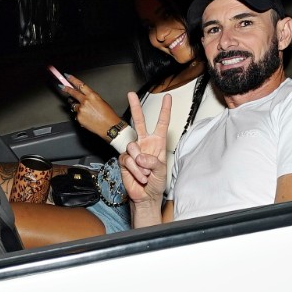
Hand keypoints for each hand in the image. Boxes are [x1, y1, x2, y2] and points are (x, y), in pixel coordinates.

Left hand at [62, 75, 122, 139]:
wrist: (109, 127)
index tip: (68, 76)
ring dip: (76, 106)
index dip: (73, 80)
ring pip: (74, 106)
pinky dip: (80, 116)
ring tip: (85, 111)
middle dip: (66, 89)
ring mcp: (81, 110)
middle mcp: (85, 101)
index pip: (80, 85)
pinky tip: (87, 118)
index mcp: (92, 96)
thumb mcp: (101, 102)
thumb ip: (91, 98)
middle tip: (62, 87)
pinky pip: (76, 115)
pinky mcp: (79, 117)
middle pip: (73, 93)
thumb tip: (84, 97)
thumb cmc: (108, 115)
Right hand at [120, 92, 170, 213]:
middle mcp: (145, 144)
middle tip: (131, 95)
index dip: (165, 110)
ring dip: (140, 164)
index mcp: (157, 143)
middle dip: (135, 108)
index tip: (167, 97)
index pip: (162, 124)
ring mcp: (134, 151)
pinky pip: (127, 160)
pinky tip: (138, 176)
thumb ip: (153, 161)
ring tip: (145, 174)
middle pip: (139, 122)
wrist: (145, 196)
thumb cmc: (157, 183)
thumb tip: (140, 156)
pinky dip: (134, 170)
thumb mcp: (162, 171)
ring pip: (133, 147)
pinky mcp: (124, 160)